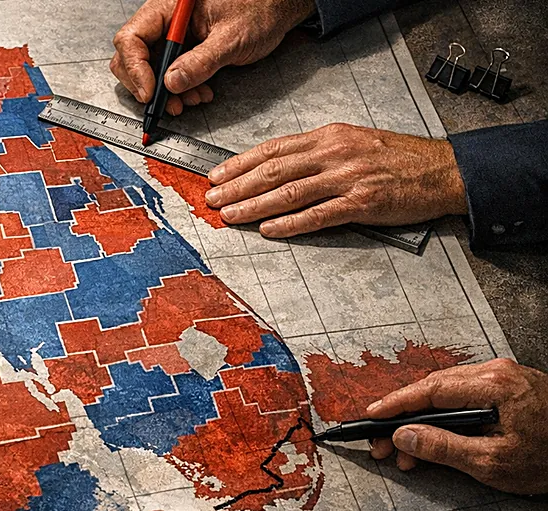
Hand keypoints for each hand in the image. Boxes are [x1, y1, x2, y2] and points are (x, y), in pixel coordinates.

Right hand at [111, 0, 314, 114]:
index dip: (135, 68)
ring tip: (189, 101)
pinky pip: (168, 73)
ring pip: (149, 68)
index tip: (151, 93)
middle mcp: (165, 19)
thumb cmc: (260, 9)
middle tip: (166, 104)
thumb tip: (173, 82)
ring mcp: (172, 35)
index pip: (132, 37)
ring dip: (166, 92)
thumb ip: (202, 61)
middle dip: (147, 85)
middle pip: (131, 55)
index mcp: (169, 6)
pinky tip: (197, 93)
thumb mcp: (232, 38)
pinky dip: (179, 89)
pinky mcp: (182, 49)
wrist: (277, 9)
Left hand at [207, 123, 467, 237]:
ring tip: (230, 215)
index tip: (216, 175)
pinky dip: (290, 223)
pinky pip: (318, 215)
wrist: (444, 170)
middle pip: (274, 170)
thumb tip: (278, 166)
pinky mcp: (362, 202)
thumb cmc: (398, 159)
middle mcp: (335, 153)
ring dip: (254, 205)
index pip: (274, 149)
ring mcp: (348, 178)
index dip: (240, 163)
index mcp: (330, 136)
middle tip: (211, 199)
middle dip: (237, 186)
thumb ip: (318, 152)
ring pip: (289, 192)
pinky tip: (269, 229)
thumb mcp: (354, 142)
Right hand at [367, 359, 547, 493]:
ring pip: (448, 394)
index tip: (372, 417)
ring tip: (408, 452)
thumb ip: (443, 447)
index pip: (429, 390)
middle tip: (384, 446)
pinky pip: (466, 396)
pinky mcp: (511, 387)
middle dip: (405, 419)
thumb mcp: (493, 462)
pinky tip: (436, 438)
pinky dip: (445, 417)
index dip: (395, 405)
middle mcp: (498, 372)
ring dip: (424, 421)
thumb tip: (405, 437)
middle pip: (434, 390)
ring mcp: (506, 377)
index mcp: (493, 384)